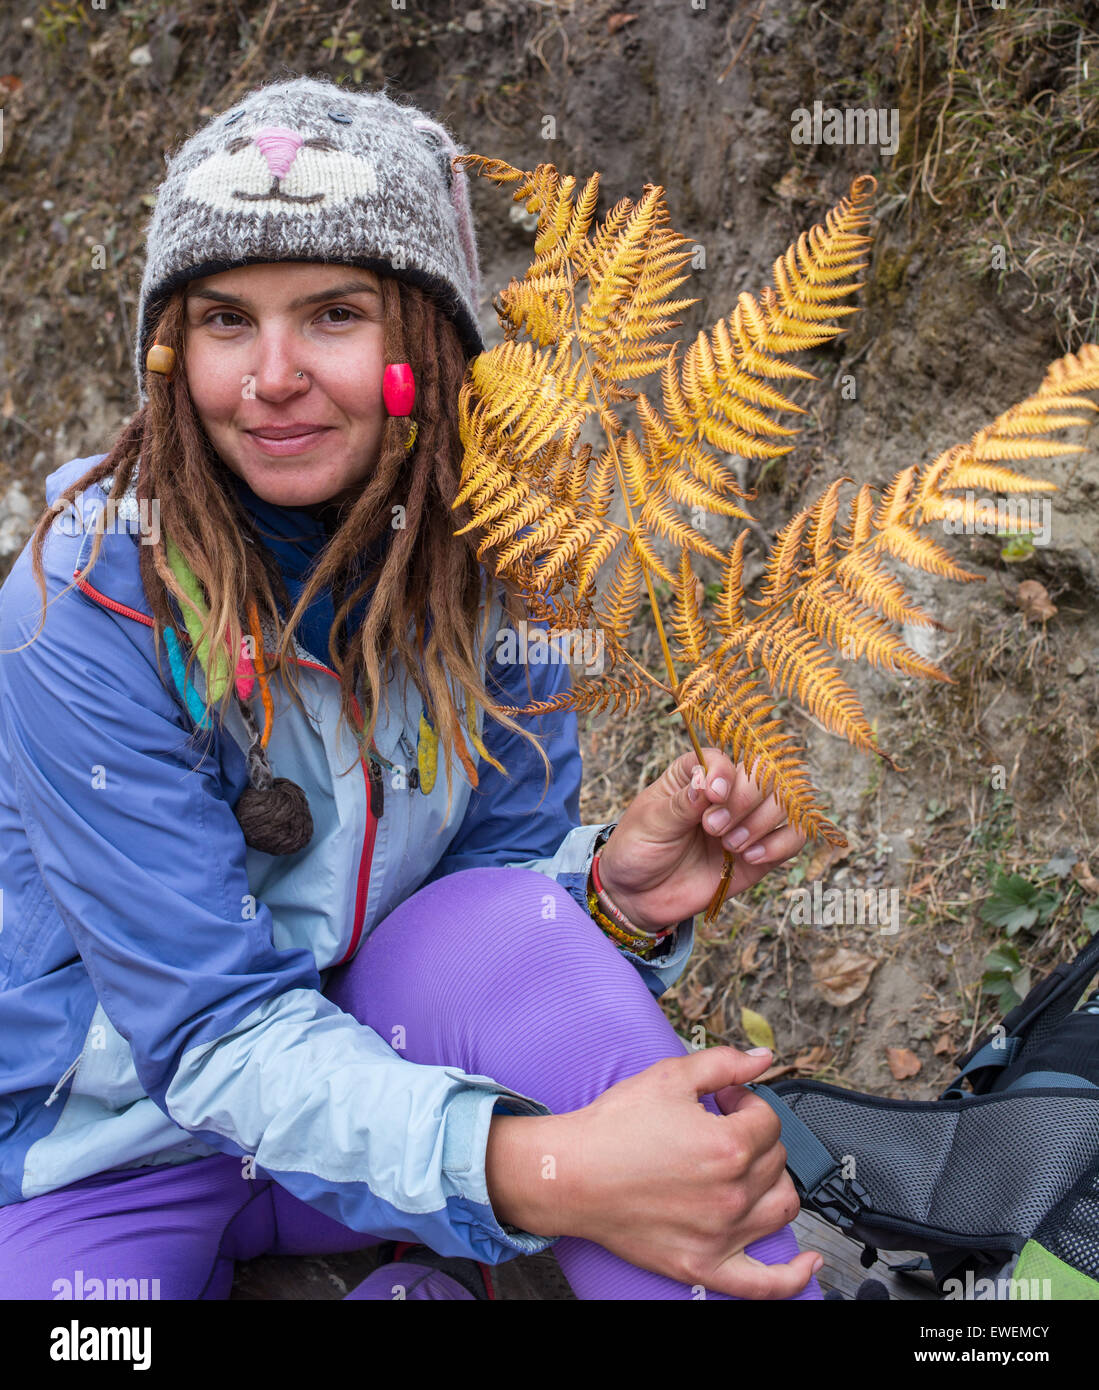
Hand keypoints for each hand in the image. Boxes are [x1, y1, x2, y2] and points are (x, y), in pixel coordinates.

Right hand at [485, 1046, 820, 1298]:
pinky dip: (794, 1276)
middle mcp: (732, 1194)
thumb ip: (724, 1063)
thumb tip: (763, 1058)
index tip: (724, 1101)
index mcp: (729, 1146)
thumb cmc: (613, 1128)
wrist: (571, 1174)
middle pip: (775, 1159)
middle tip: (720, 1127)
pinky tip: (808, 1263)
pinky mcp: (704, 1264)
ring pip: (780, 1208)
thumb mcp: (670, 1077)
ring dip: (771, 1182)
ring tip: (743, 1169)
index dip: (745, 1102)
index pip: (768, 1119)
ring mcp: (721, 1234)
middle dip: (753, 1136)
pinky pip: (764, 1284)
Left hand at [596, 747, 806, 930]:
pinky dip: (780, 845)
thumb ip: (681, 804)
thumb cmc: (638, 849)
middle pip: (764, 773)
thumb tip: (708, 783)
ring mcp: (746, 822)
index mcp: (694, 774)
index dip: (725, 774)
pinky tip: (750, 857)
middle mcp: (726, 793)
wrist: (638, 895)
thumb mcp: (650, 823)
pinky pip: (793, 838)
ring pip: (785, 802)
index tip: (712, 796)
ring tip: (729, 846)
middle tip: (713, 829)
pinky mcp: (760, 853)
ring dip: (762, 823)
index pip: (724, 757)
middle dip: (744, 801)